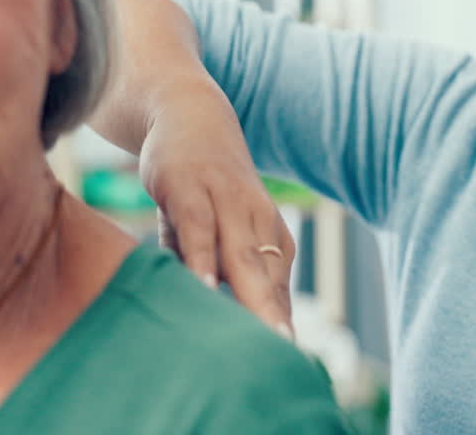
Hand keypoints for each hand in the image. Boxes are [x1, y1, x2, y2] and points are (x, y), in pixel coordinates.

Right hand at [138, 81, 296, 337]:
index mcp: (269, 233)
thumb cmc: (204, 184)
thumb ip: (218, 270)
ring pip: (238, 254)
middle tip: (285, 355)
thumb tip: (218, 312)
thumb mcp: (218, 230)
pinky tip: (202, 286)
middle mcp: (255, 219)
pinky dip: (201, 257)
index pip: (276, 288)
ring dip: (248, 294)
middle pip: (266, 277)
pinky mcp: (190, 187)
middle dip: (275, 317)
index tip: (285, 363)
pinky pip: (197, 228)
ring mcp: (224, 201)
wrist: (190, 111)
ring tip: (256, 332)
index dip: (278, 322)